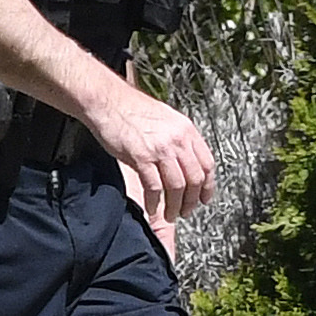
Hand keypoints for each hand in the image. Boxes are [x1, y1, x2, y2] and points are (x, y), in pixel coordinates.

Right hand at [93, 87, 214, 235]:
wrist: (107, 100)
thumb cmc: (131, 108)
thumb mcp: (165, 118)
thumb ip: (178, 138)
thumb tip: (185, 159)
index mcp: (186, 130)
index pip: (207, 164)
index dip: (207, 186)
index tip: (203, 198)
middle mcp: (177, 140)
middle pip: (194, 178)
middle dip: (191, 200)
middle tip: (186, 210)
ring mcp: (160, 149)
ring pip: (177, 186)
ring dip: (174, 205)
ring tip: (170, 214)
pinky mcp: (141, 157)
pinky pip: (154, 187)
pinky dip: (154, 202)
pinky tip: (152, 208)